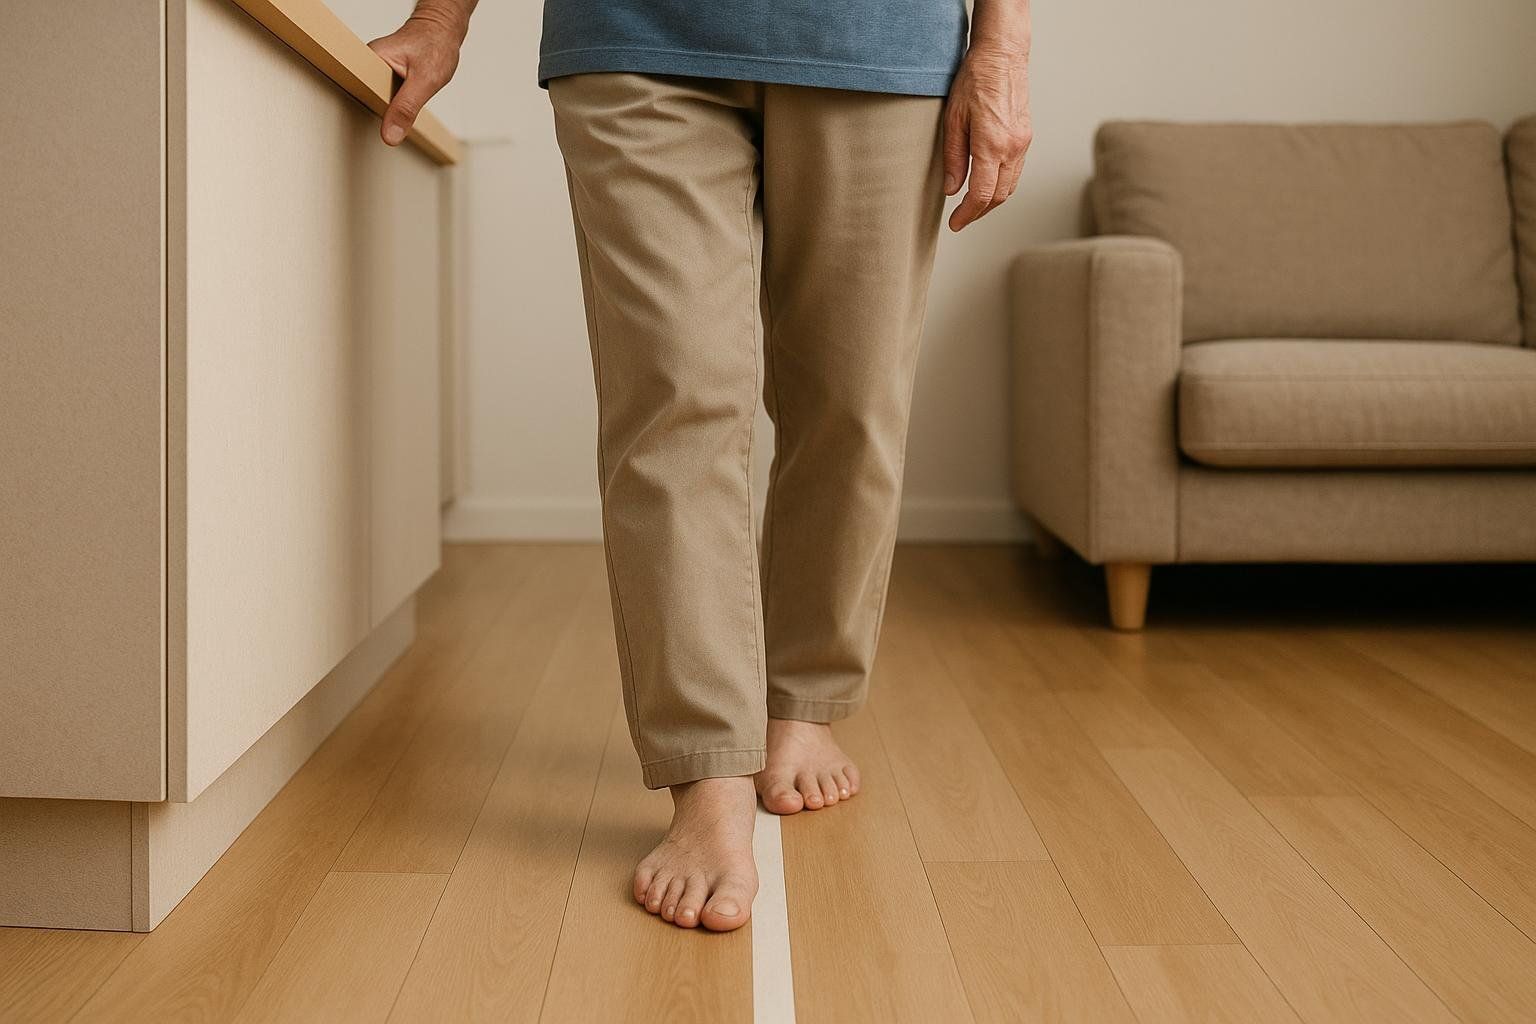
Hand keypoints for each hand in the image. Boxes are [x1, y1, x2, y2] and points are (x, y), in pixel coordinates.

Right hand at [367, 2, 468, 146]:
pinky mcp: (385, 73)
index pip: (357, 91)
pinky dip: (393, 102)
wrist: (443, 29)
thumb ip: (406, 108)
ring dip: (386, 109)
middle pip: (364, 97)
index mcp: (371, 59)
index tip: (363, 132)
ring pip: (375, 97)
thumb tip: (390, 135)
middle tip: (383, 124)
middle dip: (376, 112)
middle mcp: (369, 62)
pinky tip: (399, 104)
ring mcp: (376, 67)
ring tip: (394, 112)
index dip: (362, 112)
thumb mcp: (425, 80)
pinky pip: (384, 94)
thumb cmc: (435, 45)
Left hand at [942, 44, 1032, 231]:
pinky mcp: (1026, 137)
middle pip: (998, 196)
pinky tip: (987, 184)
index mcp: (992, 145)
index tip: (955, 224)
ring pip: (1010, 186)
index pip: (981, 194)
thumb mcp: (953, 119)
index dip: (967, 215)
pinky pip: (1015, 171)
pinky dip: (1001, 185)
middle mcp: (1012, 147)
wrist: (1002, 56)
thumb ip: (953, 158)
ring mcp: (1023, 143)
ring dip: (991, 201)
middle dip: (979, 213)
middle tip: (961, 220)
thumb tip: (951, 189)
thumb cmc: (975, 80)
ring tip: (972, 207)